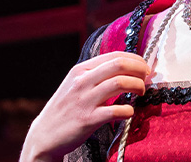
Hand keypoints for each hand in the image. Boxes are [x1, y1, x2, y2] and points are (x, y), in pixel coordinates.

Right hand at [20, 51, 150, 161]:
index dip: (135, 59)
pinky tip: (129, 112)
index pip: (114, 56)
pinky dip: (128, 110)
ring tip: (141, 93)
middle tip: (146, 78)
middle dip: (139, 69)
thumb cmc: (65, 109)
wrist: (44, 135)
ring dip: (137, 86)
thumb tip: (124, 67)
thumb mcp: (75, 84)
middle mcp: (82, 82)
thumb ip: (95, 75)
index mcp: (80, 70)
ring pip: (119, 83)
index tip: (144, 67)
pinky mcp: (87, 119)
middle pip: (119, 65)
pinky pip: (115, 110)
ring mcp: (84, 100)